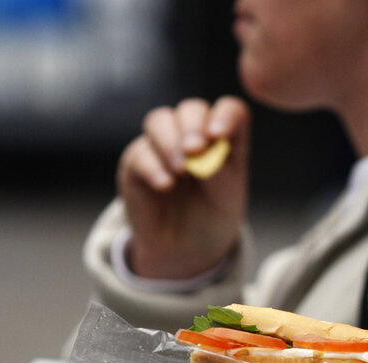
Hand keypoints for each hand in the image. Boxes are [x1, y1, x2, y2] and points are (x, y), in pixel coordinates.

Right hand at [117, 96, 250, 278]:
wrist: (186, 248)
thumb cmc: (214, 216)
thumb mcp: (227, 198)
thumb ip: (219, 172)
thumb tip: (199, 152)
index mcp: (226, 138)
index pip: (229, 110)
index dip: (224, 116)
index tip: (219, 135)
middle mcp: (195, 134)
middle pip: (191, 110)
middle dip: (193, 127)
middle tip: (195, 150)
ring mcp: (164, 144)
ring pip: (160, 120)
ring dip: (170, 141)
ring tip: (182, 170)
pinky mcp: (137, 162)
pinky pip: (139, 153)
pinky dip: (153, 167)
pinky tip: (165, 185)